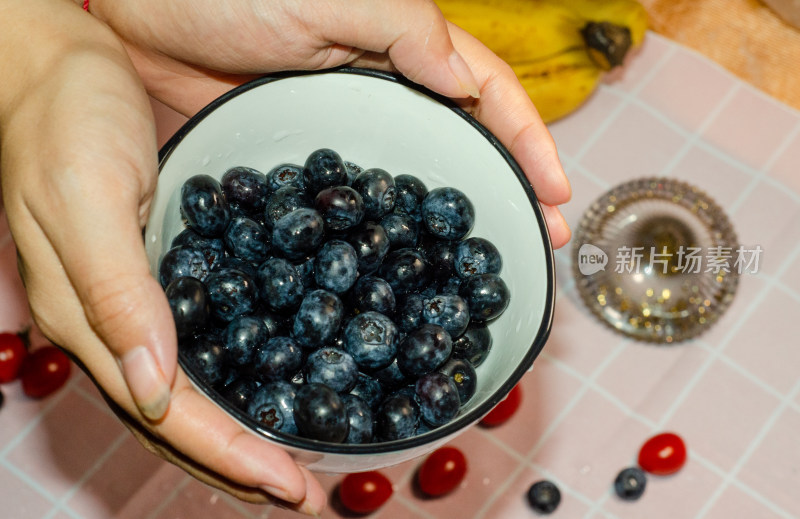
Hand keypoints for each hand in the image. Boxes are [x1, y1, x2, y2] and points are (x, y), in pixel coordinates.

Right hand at [0, 0, 322, 513]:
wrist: (57, 70)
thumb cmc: (63, 121)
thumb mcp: (85, 199)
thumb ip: (115, 294)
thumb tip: (157, 389)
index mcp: (90, 319)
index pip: (168, 412)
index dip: (231, 454)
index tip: (287, 487)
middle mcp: (112, 325)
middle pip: (181, 419)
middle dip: (242, 465)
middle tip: (305, 496)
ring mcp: (135, 304)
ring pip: (189, 394)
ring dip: (241, 435)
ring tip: (290, 467)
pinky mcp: (160, 274)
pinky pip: (202, 346)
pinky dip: (237, 380)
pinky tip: (269, 386)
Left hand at [88, 0, 571, 247]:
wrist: (131, 15)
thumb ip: (401, 28)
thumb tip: (466, 85)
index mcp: (399, 52)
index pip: (485, 96)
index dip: (527, 142)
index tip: (558, 193)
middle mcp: (378, 97)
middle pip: (458, 148)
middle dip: (503, 194)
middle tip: (539, 245)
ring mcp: (338, 138)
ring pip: (407, 187)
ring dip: (445, 230)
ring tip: (479, 275)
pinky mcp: (295, 171)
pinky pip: (345, 211)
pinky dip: (372, 243)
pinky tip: (388, 276)